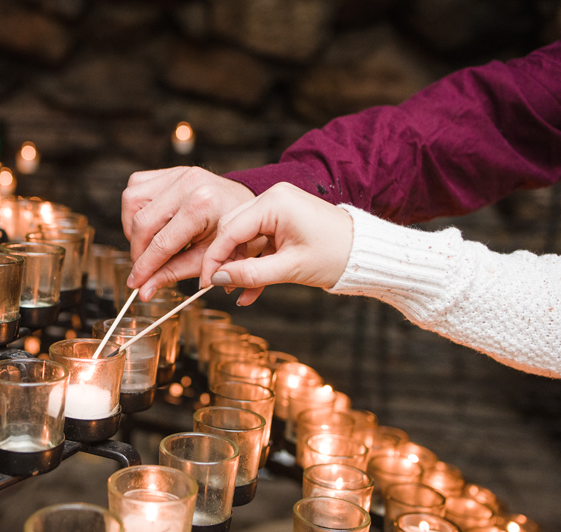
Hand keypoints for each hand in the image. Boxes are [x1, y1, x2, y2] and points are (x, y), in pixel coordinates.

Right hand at [121, 166, 254, 299]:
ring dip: (133, 227)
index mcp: (203, 205)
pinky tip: (151, 225)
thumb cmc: (237, 233)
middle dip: (138, 251)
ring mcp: (179, 173)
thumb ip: (174, 274)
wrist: (252, 207)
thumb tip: (144, 291)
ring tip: (148, 244)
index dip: (144, 267)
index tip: (135, 283)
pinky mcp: (172, 171)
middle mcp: (188, 184)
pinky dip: (136, 208)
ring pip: (132, 200)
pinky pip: (137, 186)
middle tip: (143, 268)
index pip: (161, 242)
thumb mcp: (209, 259)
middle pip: (141, 222)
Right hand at [200, 182, 353, 305]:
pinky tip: (250, 291)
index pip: (230, 229)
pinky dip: (254, 264)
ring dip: (240, 266)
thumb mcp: (290, 269)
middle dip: (225, 261)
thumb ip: (250, 273)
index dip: (214, 258)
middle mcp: (273, 198)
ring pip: (242, 237)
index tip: (205, 282)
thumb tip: (217, 279)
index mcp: (274, 202)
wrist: (366, 252)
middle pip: (231, 230)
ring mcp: (277, 208)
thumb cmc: (336, 255)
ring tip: (240, 293)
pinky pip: (257, 241)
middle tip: (221, 288)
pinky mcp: (281, 220)